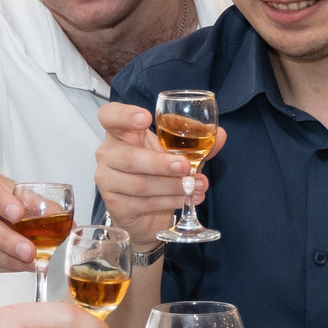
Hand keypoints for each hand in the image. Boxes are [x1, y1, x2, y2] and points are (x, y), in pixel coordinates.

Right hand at [93, 101, 222, 246]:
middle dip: (161, 163)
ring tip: (197, 187)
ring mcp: (107, 180)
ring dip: (172, 186)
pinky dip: (168, 201)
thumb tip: (220, 135)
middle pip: (130, 158)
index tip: (146, 117)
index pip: (110, 116)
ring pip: (140, 184)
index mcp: (121, 133)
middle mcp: (108, 154)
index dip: (124, 115)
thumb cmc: (157, 173)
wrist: (145, 212)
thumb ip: (197, 144)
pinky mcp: (114, 205)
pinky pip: (143, 203)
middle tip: (185, 166)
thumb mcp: (176, 154)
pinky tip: (184, 199)